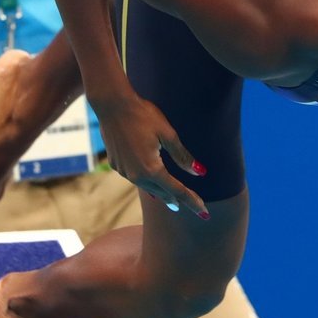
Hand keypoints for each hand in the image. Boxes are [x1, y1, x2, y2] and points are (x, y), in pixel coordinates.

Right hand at [95, 93, 208, 218]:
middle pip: (162, 193)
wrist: (111, 104)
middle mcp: (136, 175)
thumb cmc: (143, 115)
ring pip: (148, 187)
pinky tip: (150, 182)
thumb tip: (199, 173)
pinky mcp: (116, 164)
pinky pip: (135, 179)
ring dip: (162, 193)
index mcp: (151, 169)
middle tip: (193, 207)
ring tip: (172, 200)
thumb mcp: (168, 134)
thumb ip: (182, 156)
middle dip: (178, 200)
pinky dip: (147, 182)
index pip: (178, 191)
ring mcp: (123, 171)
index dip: (193, 202)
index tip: (205, 213)